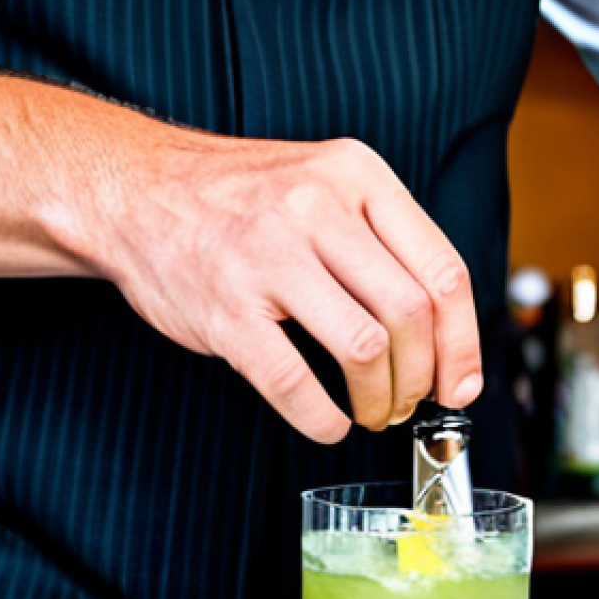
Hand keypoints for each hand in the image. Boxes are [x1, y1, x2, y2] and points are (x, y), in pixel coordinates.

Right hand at [65, 128, 481, 443]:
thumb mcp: (321, 185)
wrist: (135, 191)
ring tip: (370, 411)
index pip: (443, 271)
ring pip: (365, 349)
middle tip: (409, 402)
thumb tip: (439, 329)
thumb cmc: (236, 201)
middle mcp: (318, 208)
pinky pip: (295, 382)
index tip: (460, 383)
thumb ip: (379, 239)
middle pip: (411, 315)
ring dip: (380, 399)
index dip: (463, 343)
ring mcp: (269, 258)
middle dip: (422, 378)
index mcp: (357, 175)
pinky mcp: (226, 310)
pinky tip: (328, 424)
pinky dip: (323, 418)